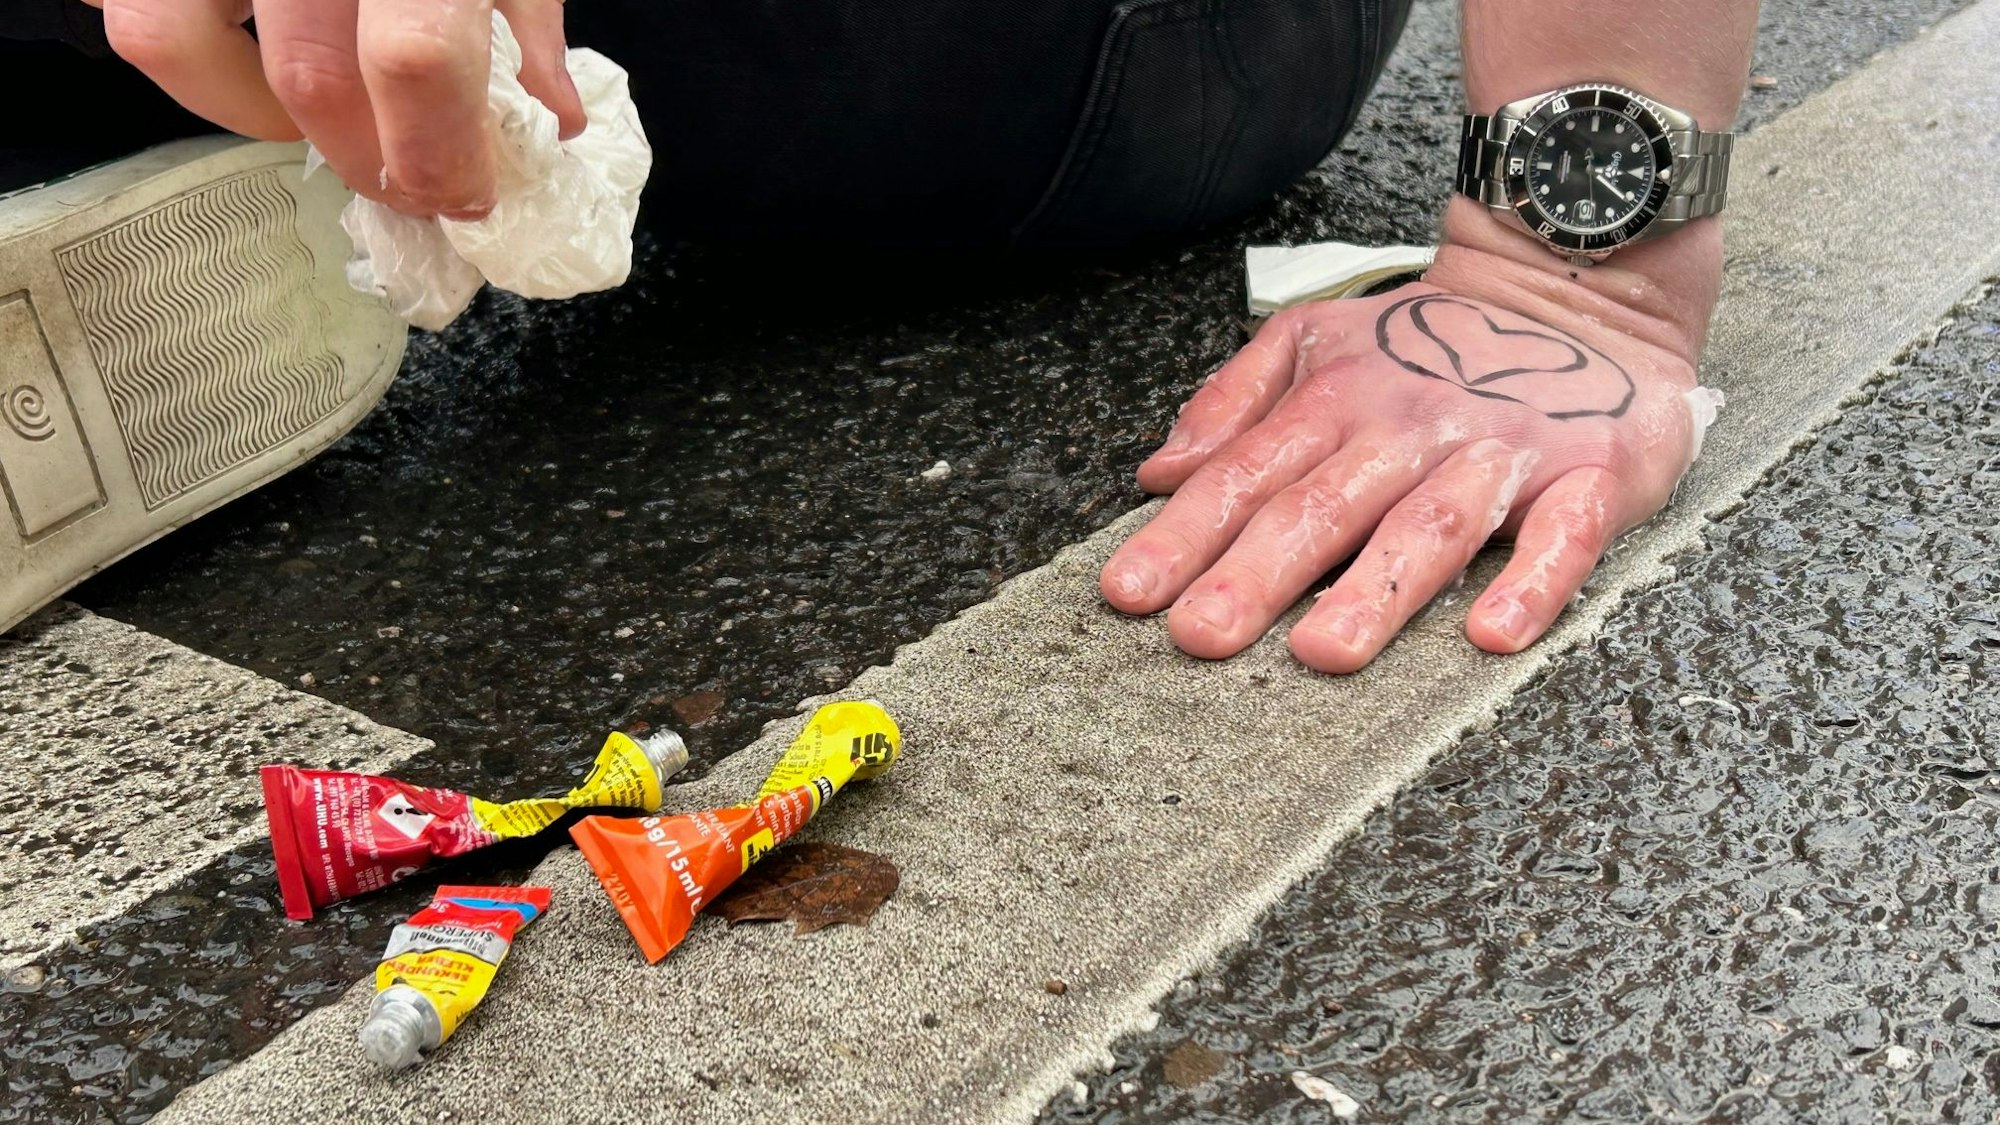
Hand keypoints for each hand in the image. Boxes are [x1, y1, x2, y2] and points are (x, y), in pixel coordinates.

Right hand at [91, 0, 586, 215]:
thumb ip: (528, 24)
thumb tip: (553, 120)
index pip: (415, 60)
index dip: (438, 153)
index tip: (465, 195)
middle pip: (309, 75)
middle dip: (364, 158)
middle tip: (405, 181)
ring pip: (175, 36)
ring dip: (251, 111)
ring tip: (318, 120)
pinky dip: (191, 47)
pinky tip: (255, 56)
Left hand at [1098, 267, 1707, 673]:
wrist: (1580, 285)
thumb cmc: (1437, 338)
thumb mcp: (1319, 340)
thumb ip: (1234, 403)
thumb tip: (1158, 472)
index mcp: (1337, 397)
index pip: (1246, 474)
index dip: (1185, 533)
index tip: (1130, 592)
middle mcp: (1409, 426)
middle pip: (1323, 506)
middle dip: (1256, 572)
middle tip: (1200, 634)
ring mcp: (1500, 451)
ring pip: (1428, 526)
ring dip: (1375, 591)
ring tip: (1322, 652)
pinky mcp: (1589, 475)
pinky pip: (1561, 535)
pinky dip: (1531, 582)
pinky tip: (1492, 635)